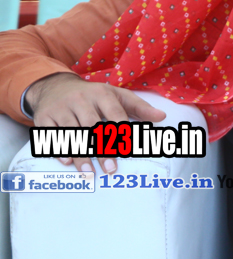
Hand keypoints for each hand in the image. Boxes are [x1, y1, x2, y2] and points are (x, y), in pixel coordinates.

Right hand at [25, 72, 166, 172]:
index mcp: (102, 94)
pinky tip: (66, 161)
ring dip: (81, 154)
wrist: (55, 86)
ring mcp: (61, 107)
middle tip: (111, 169)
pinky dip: (58, 147)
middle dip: (102, 149)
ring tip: (89, 172)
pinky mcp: (44, 116)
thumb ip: (139, 107)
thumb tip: (162, 117)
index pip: (114, 114)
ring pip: (71, 132)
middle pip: (92, 126)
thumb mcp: (117, 95)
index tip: (129, 151)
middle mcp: (80, 99)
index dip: (122, 133)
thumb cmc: (93, 95)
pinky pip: (49, 133)